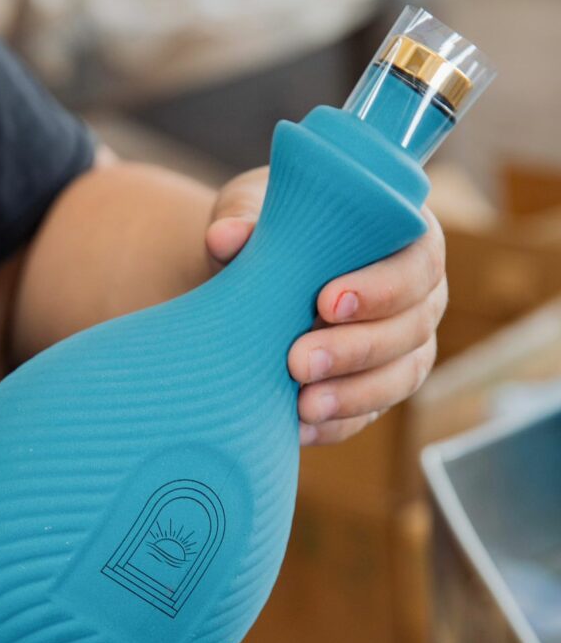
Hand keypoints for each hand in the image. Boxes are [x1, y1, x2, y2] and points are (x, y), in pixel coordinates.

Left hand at [206, 167, 446, 444]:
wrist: (252, 278)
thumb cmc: (271, 230)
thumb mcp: (256, 212)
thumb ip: (245, 219)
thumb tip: (224, 238)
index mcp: (407, 240)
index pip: (416, 264)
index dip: (381, 288)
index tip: (327, 303)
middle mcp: (418, 296)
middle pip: (410, 328)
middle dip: (356, 349)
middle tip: (299, 361)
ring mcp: (404, 348)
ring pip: (399, 378)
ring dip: (352, 395)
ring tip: (303, 406)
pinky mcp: (377, 390)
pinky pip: (367, 415)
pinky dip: (334, 425)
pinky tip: (297, 429)